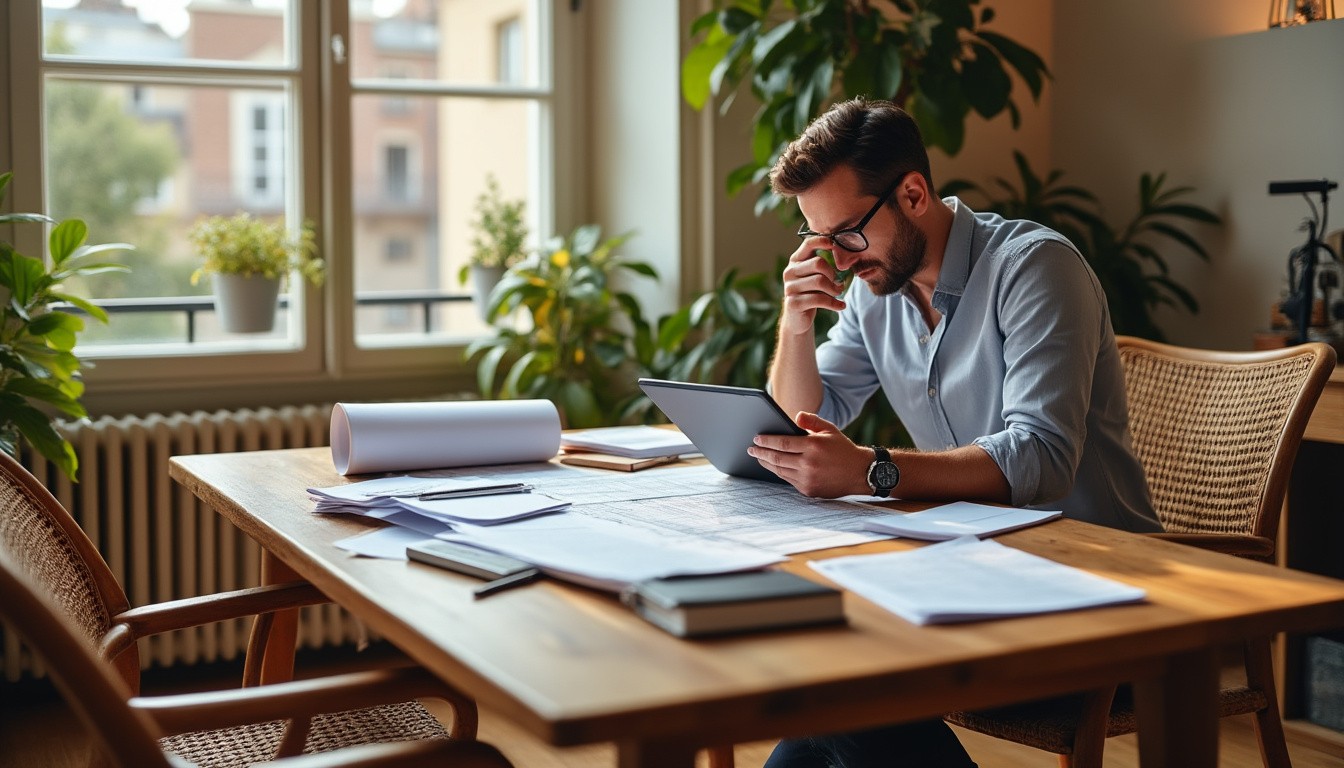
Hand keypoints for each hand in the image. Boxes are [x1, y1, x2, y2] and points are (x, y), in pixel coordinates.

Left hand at [747, 411, 870, 497]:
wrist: (860, 473)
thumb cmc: (843, 449)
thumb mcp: (830, 429)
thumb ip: (812, 421)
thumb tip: (796, 416)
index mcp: (813, 446)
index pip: (783, 443)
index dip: (767, 441)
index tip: (756, 439)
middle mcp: (809, 464)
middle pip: (777, 458)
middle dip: (761, 453)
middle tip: (751, 449)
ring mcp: (808, 479)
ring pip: (780, 471)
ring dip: (767, 464)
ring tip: (759, 458)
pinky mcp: (808, 490)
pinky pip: (788, 480)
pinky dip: (779, 472)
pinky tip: (774, 467)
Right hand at [780, 236, 846, 336]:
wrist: (798, 319)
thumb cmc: (810, 293)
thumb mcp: (815, 276)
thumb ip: (823, 264)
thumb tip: (844, 255)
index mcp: (795, 261)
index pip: (808, 244)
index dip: (823, 241)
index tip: (835, 246)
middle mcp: (790, 272)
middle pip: (818, 263)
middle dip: (833, 274)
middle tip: (838, 284)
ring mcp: (790, 288)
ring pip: (820, 281)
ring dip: (834, 289)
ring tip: (838, 294)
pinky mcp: (794, 303)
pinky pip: (819, 299)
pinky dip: (834, 303)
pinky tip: (841, 306)